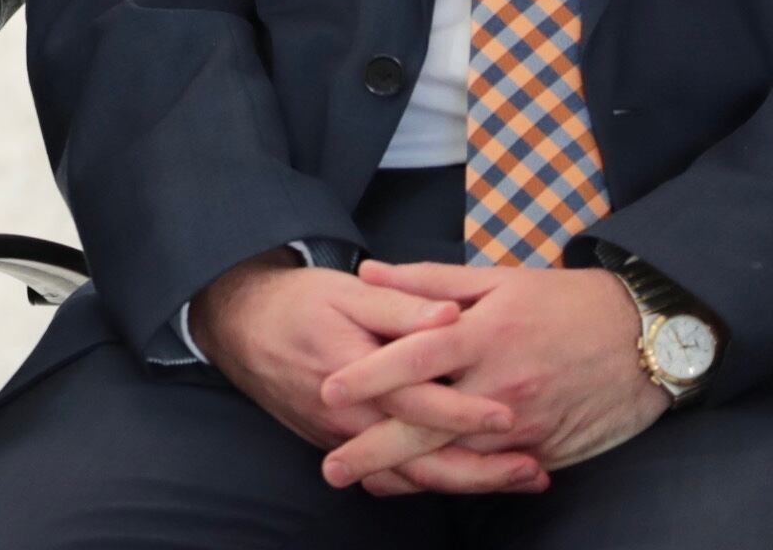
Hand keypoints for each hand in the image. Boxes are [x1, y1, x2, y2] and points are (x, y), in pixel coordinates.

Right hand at [187, 254, 542, 497]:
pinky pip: (391, 477)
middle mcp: (347, 416)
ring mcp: (342, 438)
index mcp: (352, 372)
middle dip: (480, 470)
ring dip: (467, 481)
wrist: (239, 327)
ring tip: (519, 477)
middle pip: (420, 459)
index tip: (509, 415)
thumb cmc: (299, 302)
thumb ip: (402, 305)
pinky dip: (433, 482)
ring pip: (409, 475)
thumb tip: (451, 314)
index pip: (416, 401)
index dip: (463, 411)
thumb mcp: (347, 290)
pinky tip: (470, 478)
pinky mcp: (341, 446)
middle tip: (533, 471)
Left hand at [317, 262, 663, 487]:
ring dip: (409, 474)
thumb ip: (429, 280)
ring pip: (457, 459)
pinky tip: (420, 485)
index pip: (415, 358)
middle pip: (428, 426)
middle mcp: (501, 384)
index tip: (328, 391)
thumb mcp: (499, 278)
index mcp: (485, 334)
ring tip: (366, 481)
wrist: (645, 338)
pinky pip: (491, 472)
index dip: (369, 376)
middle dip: (375, 450)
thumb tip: (367, 272)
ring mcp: (525, 424)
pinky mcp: (546, 450)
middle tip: (332, 467)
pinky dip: (456, 480)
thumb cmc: (565, 302)